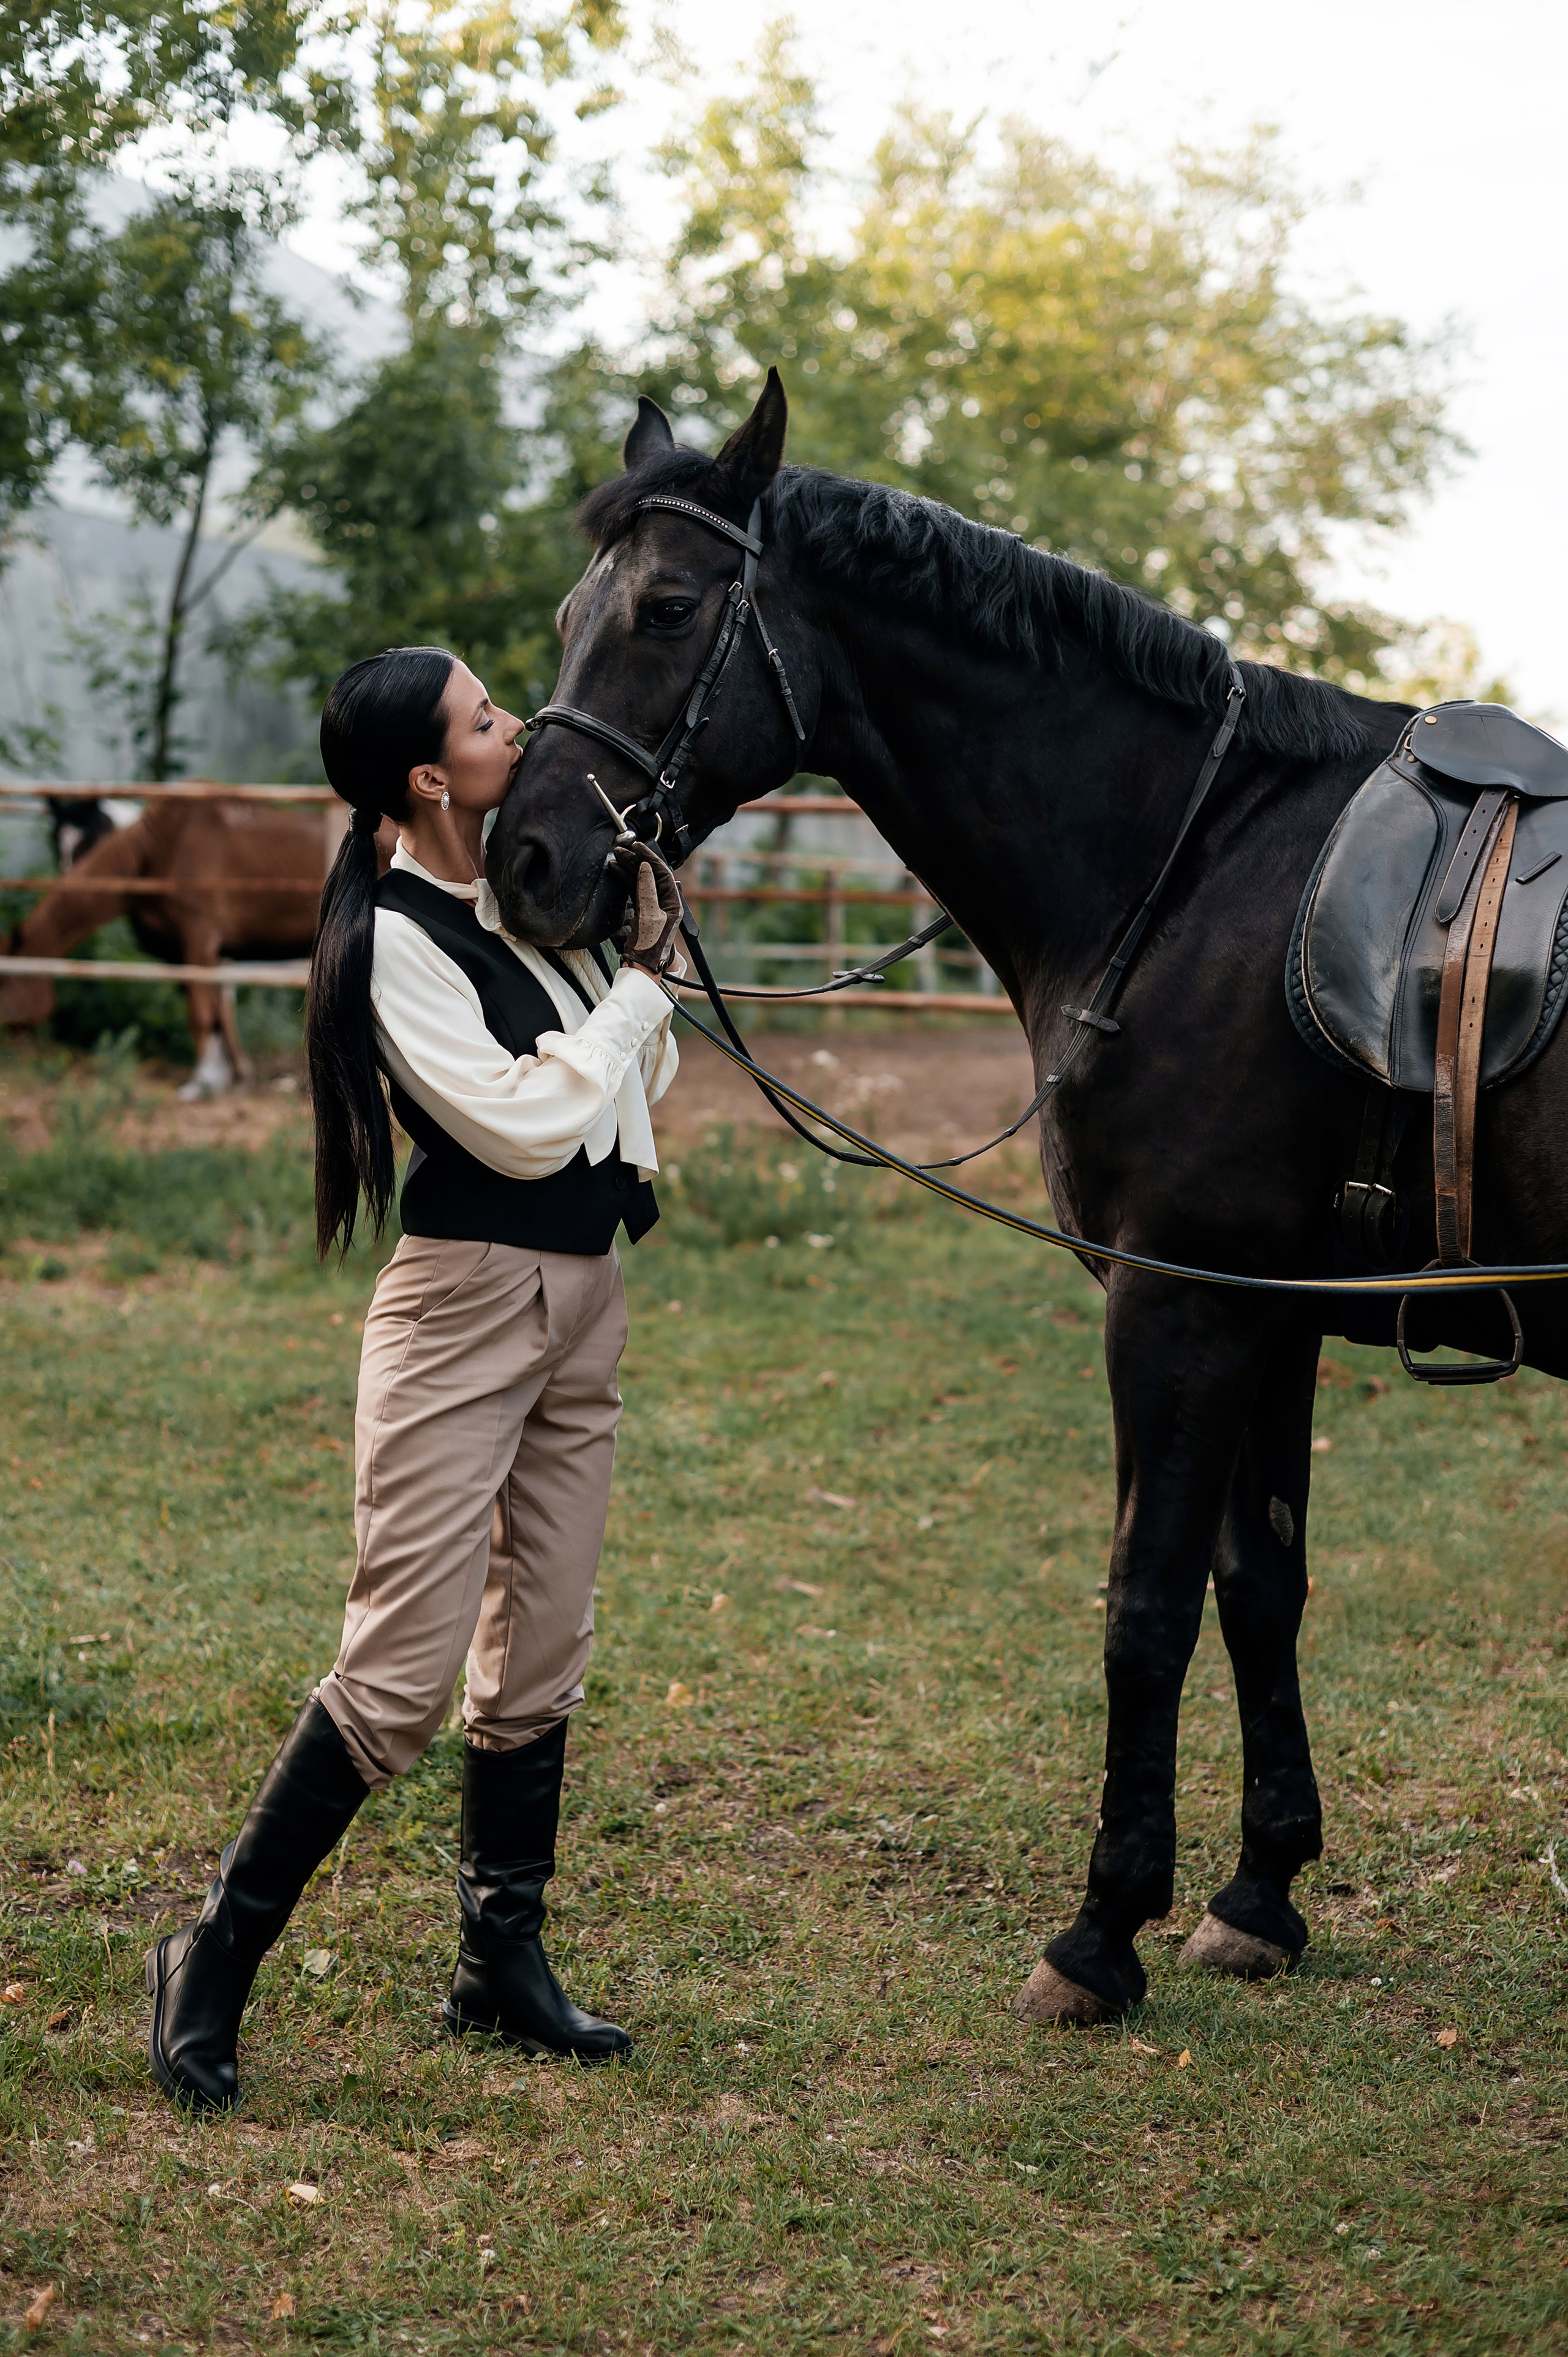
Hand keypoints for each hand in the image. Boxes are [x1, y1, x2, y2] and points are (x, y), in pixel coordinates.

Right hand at [615, 843, 683, 974]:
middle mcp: (665, 902)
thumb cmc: (648, 947)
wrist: (640, 967)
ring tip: (615, 857)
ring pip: (641, 880)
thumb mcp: (649, 915)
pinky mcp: (642, 911)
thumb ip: (647, 890)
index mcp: (673, 903)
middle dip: (636, 860)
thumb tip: (645, 867)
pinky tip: (616, 871)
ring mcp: (653, 906)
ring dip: (629, 868)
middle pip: (651, 874)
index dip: (649, 858)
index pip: (662, 873)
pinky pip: (634, 889)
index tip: (637, 847)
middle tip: (621, 850)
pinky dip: (625, 879)